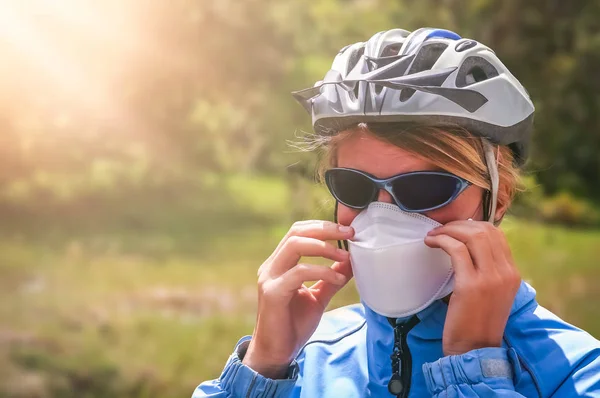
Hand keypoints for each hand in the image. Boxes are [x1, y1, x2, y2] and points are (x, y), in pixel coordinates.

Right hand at [242, 220, 353, 378]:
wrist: (276, 353)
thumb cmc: (293, 325)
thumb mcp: (318, 297)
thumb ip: (331, 278)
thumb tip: (350, 262)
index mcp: (280, 264)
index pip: (298, 232)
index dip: (323, 227)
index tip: (347, 231)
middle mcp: (272, 266)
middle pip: (296, 233)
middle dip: (325, 230)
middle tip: (350, 234)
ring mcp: (269, 278)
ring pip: (295, 246)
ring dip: (324, 248)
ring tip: (346, 256)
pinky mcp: (272, 293)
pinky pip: (298, 273)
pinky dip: (322, 272)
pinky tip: (338, 280)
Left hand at [424, 220, 520, 355]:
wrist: (475, 350)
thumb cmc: (476, 322)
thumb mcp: (491, 293)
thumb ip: (487, 271)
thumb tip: (467, 246)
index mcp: (513, 273)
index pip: (497, 235)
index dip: (473, 225)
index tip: (455, 229)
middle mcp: (506, 273)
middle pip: (485, 231)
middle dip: (459, 224)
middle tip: (442, 229)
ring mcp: (491, 278)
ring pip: (471, 236)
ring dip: (448, 230)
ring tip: (434, 235)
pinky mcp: (471, 285)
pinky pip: (456, 250)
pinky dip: (442, 241)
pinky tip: (431, 243)